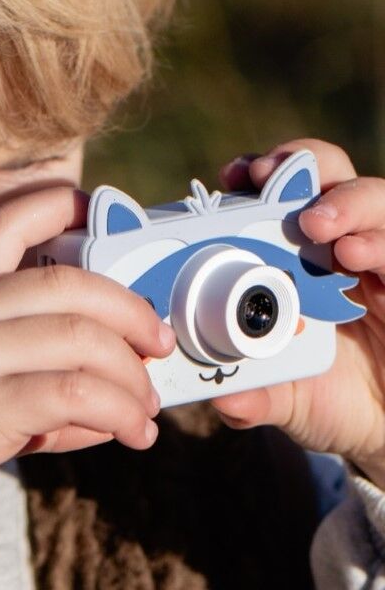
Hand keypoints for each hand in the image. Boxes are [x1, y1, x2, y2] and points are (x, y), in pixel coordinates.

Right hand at [0, 186, 174, 564]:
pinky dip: (117, 412)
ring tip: (145, 410)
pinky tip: (130, 433)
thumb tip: (112, 375)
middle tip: (157, 345)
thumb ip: (23, 358)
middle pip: (68, 282)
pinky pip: (73, 394)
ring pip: (81, 339)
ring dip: (132, 378)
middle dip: (131, 311)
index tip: (94, 209)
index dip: (55, 204)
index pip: (4, 221)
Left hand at [212, 138, 384, 484]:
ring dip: (348, 205)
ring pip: (376, 202)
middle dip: (301, 167)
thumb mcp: (286, 398)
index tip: (237, 175)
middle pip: (331, 178)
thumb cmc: (326, 396)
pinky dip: (382, 246)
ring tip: (321, 230)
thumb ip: (256, 395)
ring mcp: (381, 264)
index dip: (264, 174)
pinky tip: (357, 257)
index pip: (284, 194)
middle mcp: (340, 250)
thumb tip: (227, 400)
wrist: (382, 429)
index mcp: (296, 260)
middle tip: (269, 181)